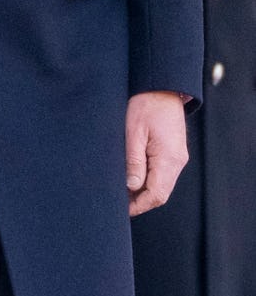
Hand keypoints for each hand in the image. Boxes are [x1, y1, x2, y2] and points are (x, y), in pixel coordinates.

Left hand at [125, 91, 187, 215]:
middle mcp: (177, 161)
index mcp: (168, 159)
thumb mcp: (134, 132)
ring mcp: (177, 157)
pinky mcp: (174, 151)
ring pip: (161, 184)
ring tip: (121, 190)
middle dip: (140, 201)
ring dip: (143, 190)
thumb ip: (133, 161)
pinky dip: (148, 179)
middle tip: (117, 202)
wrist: (161, 86)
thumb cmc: (145, 105)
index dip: (138, 205)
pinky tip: (132, 176)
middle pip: (160, 193)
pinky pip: (162, 173)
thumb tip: (131, 187)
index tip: (122, 209)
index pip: (156, 195)